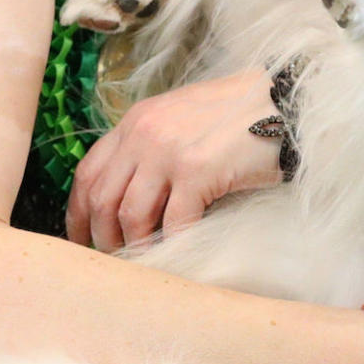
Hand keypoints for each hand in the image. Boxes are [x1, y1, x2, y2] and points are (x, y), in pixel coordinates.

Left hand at [66, 70, 282, 251]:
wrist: (284, 104)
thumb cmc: (238, 117)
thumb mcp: (181, 119)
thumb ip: (151, 146)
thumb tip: (130, 195)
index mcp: (137, 120)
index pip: (88, 171)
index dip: (79, 212)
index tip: (84, 238)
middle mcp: (144, 132)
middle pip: (102, 197)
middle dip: (103, 237)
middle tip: (115, 260)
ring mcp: (168, 150)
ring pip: (130, 214)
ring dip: (135, 245)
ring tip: (147, 260)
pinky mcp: (197, 170)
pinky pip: (174, 221)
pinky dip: (173, 243)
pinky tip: (181, 251)